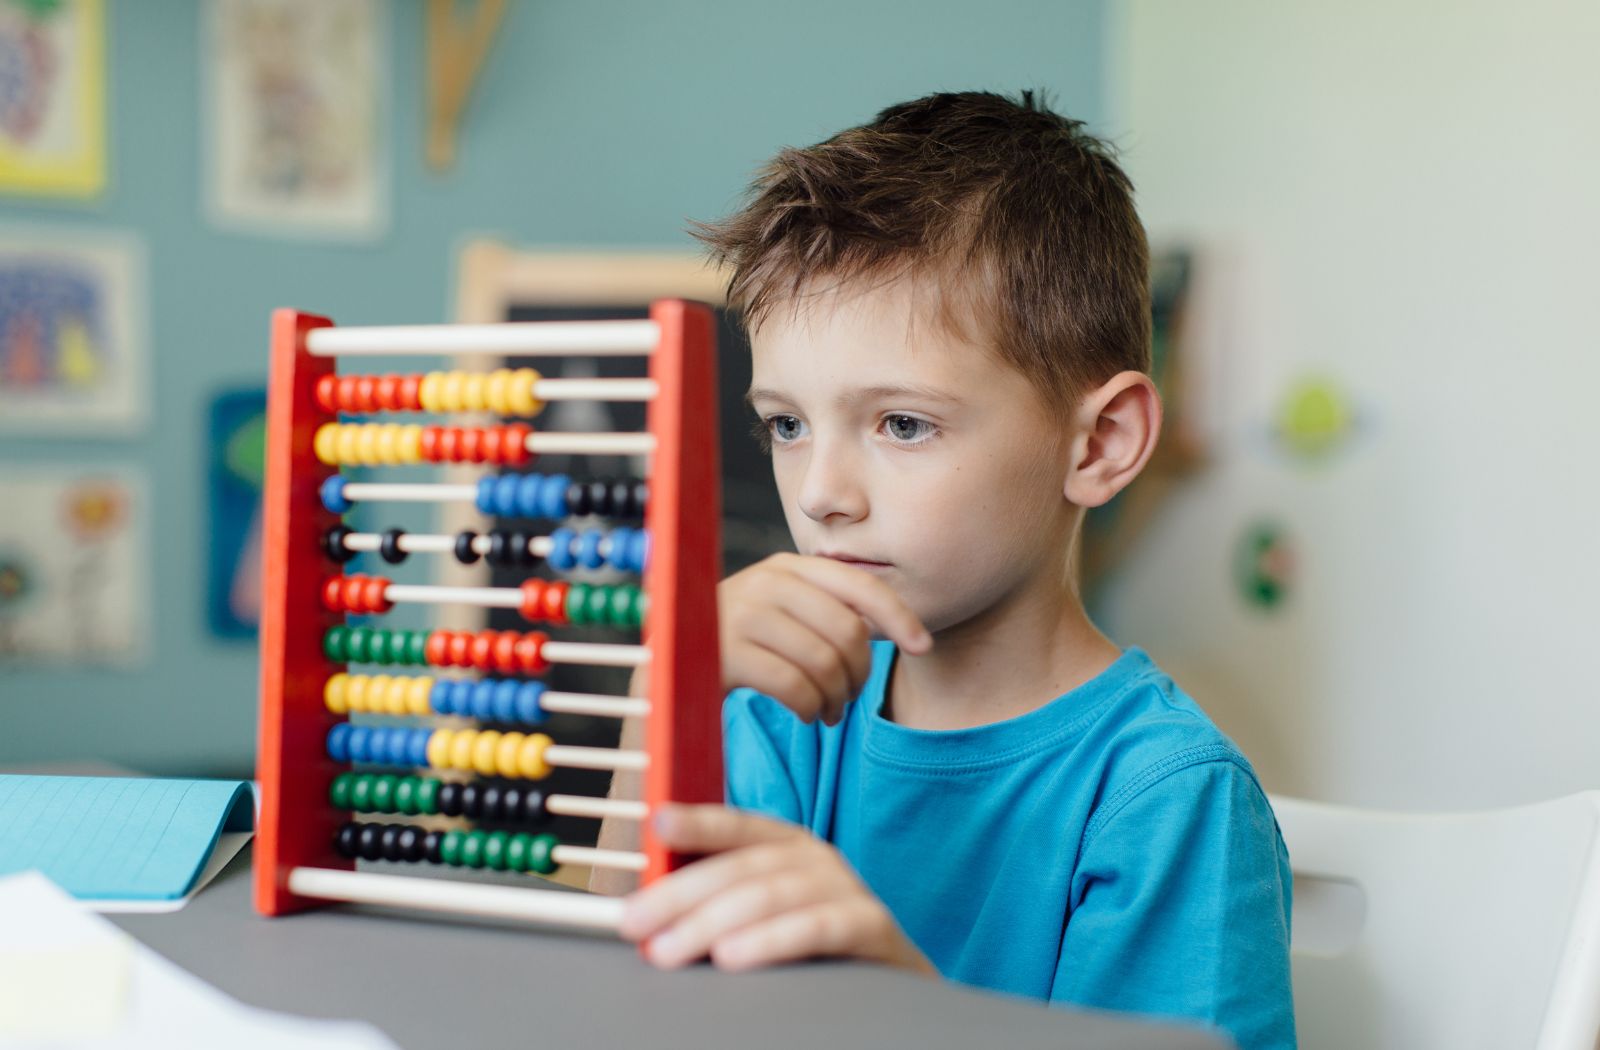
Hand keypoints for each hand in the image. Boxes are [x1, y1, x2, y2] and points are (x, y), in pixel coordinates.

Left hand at [620, 804, 936, 975]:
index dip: (698, 821)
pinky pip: (818, 927)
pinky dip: (772, 940)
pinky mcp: (872, 926)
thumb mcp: (764, 915)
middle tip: (635, 923)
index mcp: (788, 846)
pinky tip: (733, 956)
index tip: (657, 823)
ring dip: (713, 922)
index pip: (738, 827)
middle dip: (681, 894)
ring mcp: (847, 888)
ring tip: (670, 948)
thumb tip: (649, 911)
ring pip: (772, 894)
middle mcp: (817, 858)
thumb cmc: (814, 950)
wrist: (890, 987)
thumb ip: (716, 904)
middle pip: (743, 866)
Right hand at [719, 552, 931, 724]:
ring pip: (825, 661)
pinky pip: (795, 686)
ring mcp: (742, 614)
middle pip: (848, 630)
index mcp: (788, 567)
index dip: (900, 615)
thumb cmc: (739, 644)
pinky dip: (812, 708)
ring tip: (830, 712)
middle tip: (850, 698)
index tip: (923, 646)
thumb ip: (826, 610)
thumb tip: (899, 628)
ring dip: (838, 698)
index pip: (860, 585)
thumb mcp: (783, 613)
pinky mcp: (724, 652)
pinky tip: (809, 715)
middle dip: (861, 673)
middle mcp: (766, 581)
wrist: (668, 667)